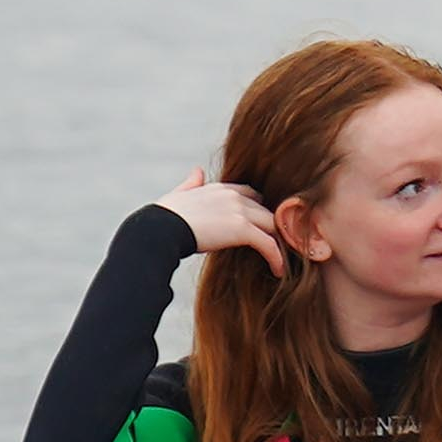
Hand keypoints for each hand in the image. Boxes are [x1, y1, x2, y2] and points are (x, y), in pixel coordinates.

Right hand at [160, 175, 284, 264]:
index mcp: (219, 188)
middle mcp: (233, 195)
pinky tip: (279, 270)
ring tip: (284, 260)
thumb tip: (197, 171)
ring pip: (272, 225)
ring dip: (280, 242)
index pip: (250, 194)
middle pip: (265, 210)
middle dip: (274, 227)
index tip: (263, 226)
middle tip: (280, 246)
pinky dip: (277, 257)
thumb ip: (191, 183)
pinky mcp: (241, 229)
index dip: (258, 210)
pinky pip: (268, 243)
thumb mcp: (178, 195)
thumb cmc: (162, 218)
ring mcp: (239, 210)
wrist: (158, 230)